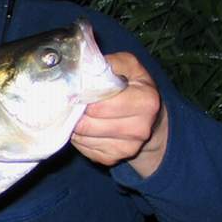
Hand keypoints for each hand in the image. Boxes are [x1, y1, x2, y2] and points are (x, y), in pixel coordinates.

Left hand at [71, 51, 167, 177]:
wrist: (150, 121)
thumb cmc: (135, 89)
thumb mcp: (130, 68)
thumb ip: (112, 63)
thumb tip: (86, 66)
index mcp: (145, 102)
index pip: (100, 104)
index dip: (82, 97)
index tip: (74, 91)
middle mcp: (139, 128)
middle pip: (88, 123)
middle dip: (76, 111)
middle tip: (72, 102)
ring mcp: (126, 148)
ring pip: (82, 136)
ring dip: (74, 124)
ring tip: (78, 112)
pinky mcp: (111, 159)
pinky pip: (82, 147)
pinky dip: (78, 136)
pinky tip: (84, 126)